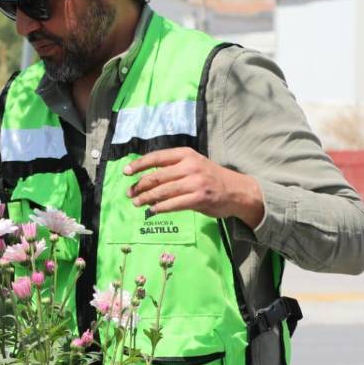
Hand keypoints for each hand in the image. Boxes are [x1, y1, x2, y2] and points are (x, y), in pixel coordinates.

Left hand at [123, 147, 264, 228]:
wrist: (238, 190)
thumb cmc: (211, 178)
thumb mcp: (193, 165)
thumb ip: (173, 169)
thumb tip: (145, 178)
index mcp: (186, 154)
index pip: (157, 157)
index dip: (139, 165)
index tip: (126, 172)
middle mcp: (190, 166)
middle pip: (156, 176)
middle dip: (139, 186)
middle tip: (129, 193)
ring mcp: (195, 182)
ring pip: (162, 191)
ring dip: (146, 198)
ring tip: (136, 203)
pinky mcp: (199, 198)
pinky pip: (173, 204)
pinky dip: (159, 208)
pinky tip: (152, 210)